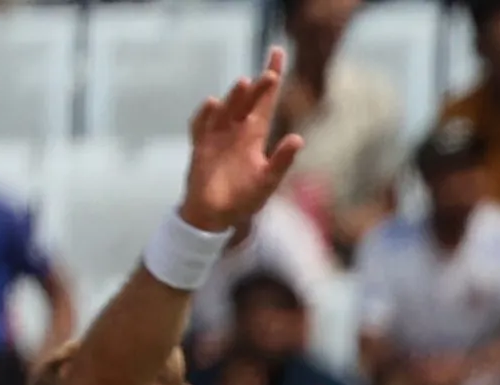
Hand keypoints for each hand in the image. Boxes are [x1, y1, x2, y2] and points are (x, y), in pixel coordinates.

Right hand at [178, 48, 304, 237]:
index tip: (278, 54)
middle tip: (270, 75)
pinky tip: (213, 104)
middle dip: (259, 87)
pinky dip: (206, 115)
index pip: (266, 102)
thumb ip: (282, 160)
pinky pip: (202, 126)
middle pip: (248, 101)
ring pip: (227, 109)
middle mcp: (236, 129)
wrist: (215, 215)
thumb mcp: (268, 180)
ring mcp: (217, 135)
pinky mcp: (200, 145)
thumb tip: (298, 139)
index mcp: (255, 134)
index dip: (272, 80)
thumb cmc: (244, 199)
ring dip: (235, 97)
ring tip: (245, 83)